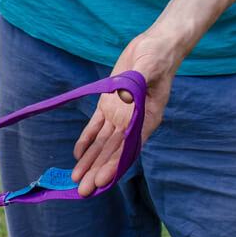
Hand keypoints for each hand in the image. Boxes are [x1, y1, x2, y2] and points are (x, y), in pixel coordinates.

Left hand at [70, 31, 183, 195]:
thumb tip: (125, 97)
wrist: (155, 45)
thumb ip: (138, 83)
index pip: (128, 148)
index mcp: (147, 118)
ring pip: (102, 144)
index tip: (101, 181)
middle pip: (113, 152)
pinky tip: (77, 154)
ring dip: (90, 161)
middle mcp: (133, 122)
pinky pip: (95, 126)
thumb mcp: (150, 67)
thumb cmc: (158, 56)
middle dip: (98, 171)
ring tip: (76, 180)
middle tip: (83, 191)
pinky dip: (86, 140)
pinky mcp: (109, 104)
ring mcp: (120, 115)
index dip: (114, 166)